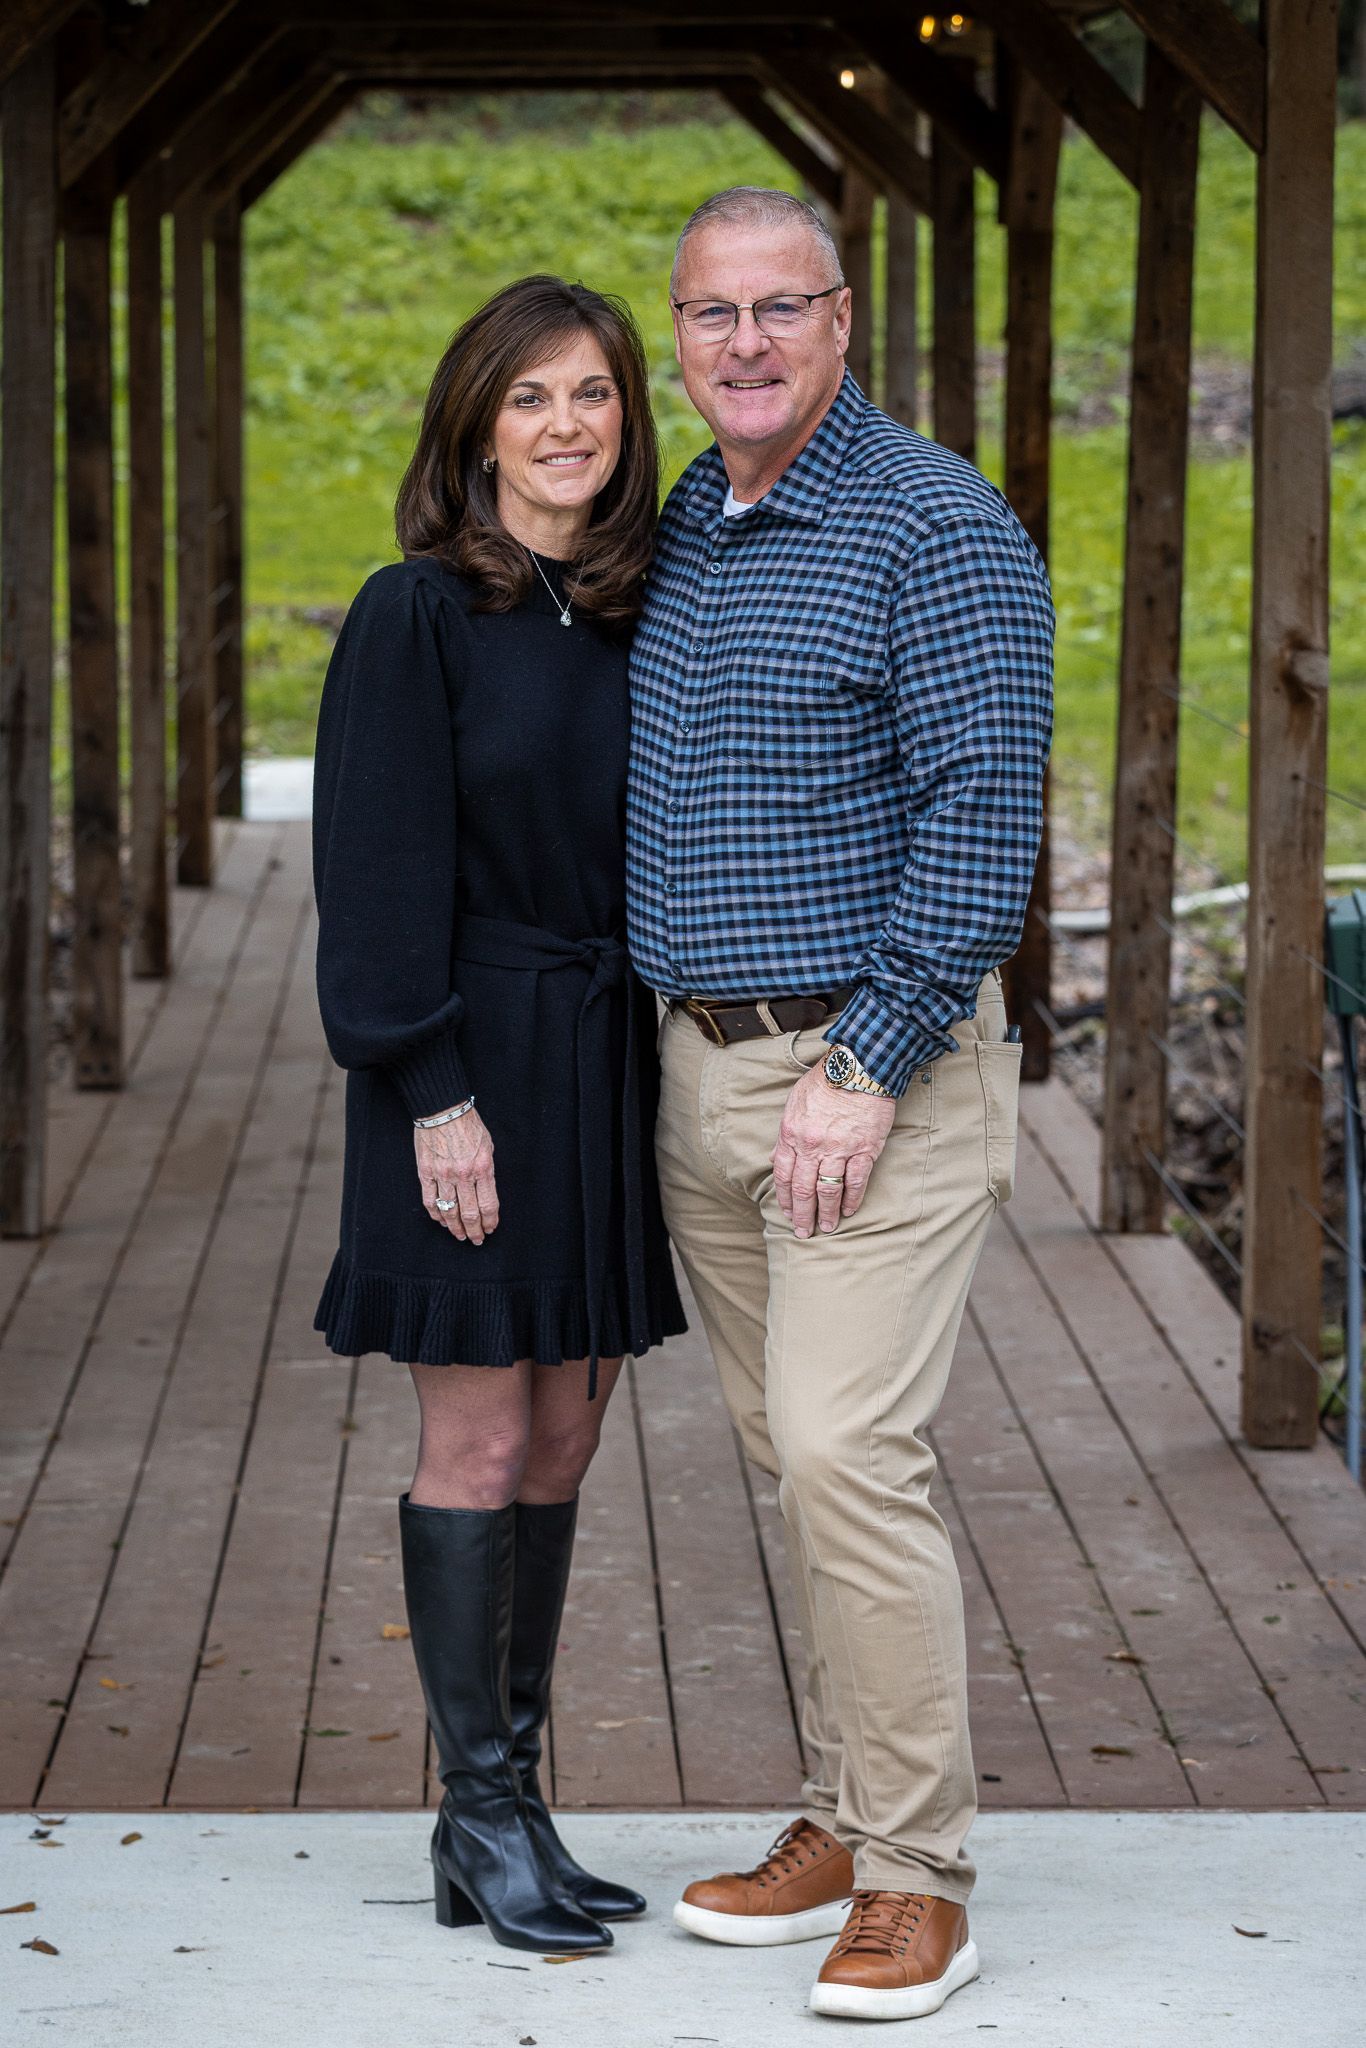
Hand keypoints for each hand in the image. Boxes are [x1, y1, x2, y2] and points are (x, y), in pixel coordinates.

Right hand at [415, 1107, 498, 1244]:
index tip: (490, 1229)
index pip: (488, 1204)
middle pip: (469, 1214)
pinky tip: (442, 1221)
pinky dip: (436, 1215)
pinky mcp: (425, 1173)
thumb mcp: (488, 1146)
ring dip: (455, 1228)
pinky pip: (430, 1201)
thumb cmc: (468, 1125)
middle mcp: (463, 1175)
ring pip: (449, 1211)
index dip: (490, 1221)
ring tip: (460, 1236)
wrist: (442, 1109)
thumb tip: (485, 1192)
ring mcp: (442, 1175)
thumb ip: (487, 1170)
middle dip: (474, 1231)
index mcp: (482, 1168)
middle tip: (476, 1240)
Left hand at [772, 1066, 895, 1238]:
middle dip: (802, 1214)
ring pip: (828, 1190)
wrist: (859, 1066)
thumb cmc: (825, 1082)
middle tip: (803, 1232)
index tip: (787, 1213)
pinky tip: (848, 1211)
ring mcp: (839, 1148)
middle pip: (803, 1188)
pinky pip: (855, 1181)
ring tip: (825, 1227)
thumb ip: (785, 1134)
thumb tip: (773, 1158)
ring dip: (825, 1212)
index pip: (782, 1174)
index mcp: (792, 1133)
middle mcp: (812, 1145)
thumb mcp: (794, 1103)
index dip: (785, 1198)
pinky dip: (851, 1199)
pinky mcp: (864, 1149)